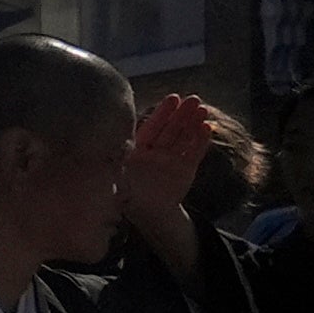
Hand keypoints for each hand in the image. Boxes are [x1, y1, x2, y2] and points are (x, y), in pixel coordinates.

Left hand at [127, 91, 224, 224]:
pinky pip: (194, 152)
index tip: (173, 98)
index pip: (150, 127)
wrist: (150, 214)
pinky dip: (201, 141)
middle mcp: (156, 151)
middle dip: (181, 114)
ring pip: (184, 137)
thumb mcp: (117, 185)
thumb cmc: (129, 198)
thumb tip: (106, 162)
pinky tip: (207, 128)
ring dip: (193, 123)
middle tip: (194, 99)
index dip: (162, 113)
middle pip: (170, 128)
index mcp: (137, 150)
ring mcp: (172, 158)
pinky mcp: (187, 168)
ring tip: (203, 109)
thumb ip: (114, 172)